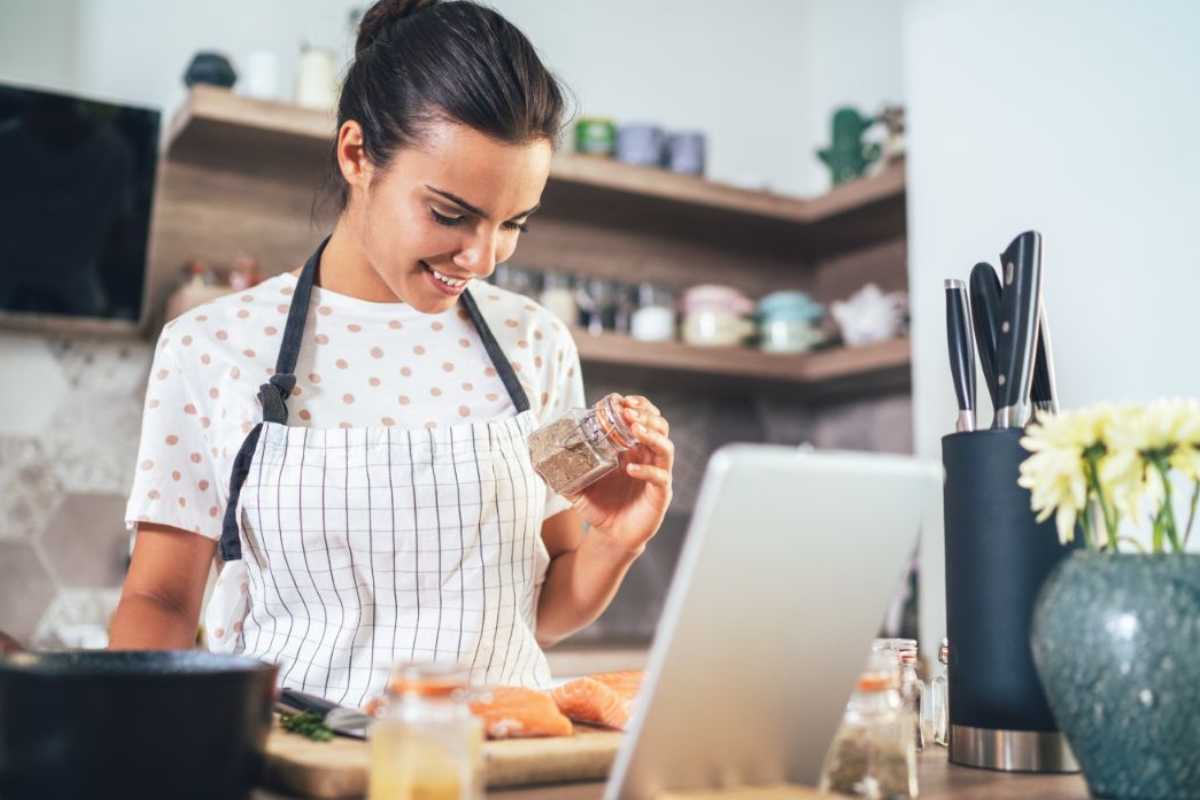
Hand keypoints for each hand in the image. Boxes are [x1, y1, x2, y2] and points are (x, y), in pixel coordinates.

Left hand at [571, 395, 673, 554]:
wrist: (611, 536)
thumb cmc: (600, 507)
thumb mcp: (578, 486)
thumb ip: (564, 471)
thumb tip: (536, 462)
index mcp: (631, 450)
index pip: (642, 418)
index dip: (636, 406)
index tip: (620, 400)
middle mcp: (647, 458)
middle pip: (659, 426)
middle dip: (645, 415)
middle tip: (628, 412)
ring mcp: (657, 475)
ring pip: (665, 447)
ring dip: (652, 435)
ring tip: (634, 430)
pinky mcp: (660, 494)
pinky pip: (660, 477)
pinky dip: (647, 471)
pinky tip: (629, 470)